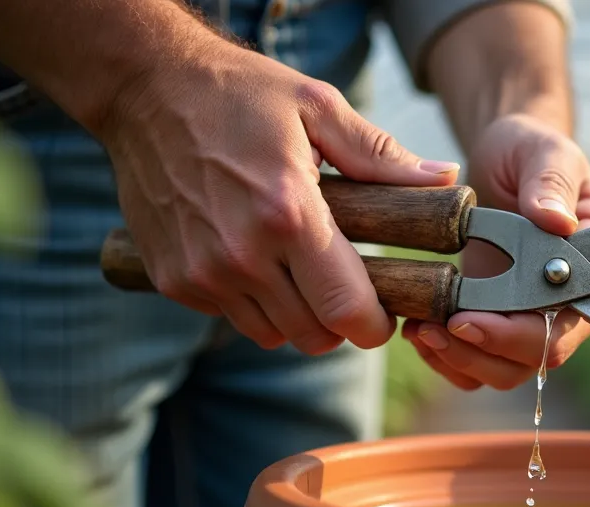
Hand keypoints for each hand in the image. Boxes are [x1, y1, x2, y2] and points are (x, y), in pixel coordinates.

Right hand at [103, 40, 460, 354]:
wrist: (145, 88)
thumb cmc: (239, 93)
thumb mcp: (317, 108)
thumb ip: (382, 156)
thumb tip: (444, 180)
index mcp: (289, 213)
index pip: (347, 311)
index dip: (375, 324)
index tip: (383, 312)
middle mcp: (243, 254)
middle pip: (314, 336)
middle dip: (340, 322)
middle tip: (345, 286)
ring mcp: (203, 272)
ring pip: (273, 334)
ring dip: (296, 315)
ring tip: (299, 269)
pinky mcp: (173, 279)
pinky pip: (231, 317)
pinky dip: (252, 303)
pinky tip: (256, 258)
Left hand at [401, 113, 589, 389]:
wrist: (503, 158)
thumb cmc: (531, 151)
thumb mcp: (544, 153)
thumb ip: (550, 183)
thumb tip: (555, 222)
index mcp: (586, 271)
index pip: (562, 327)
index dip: (517, 335)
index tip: (467, 318)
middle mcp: (561, 304)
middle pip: (529, 360)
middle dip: (478, 352)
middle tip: (429, 328)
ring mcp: (525, 316)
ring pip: (500, 370)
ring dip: (458, 360)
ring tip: (418, 330)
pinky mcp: (493, 319)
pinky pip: (474, 362)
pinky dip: (446, 358)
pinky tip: (418, 329)